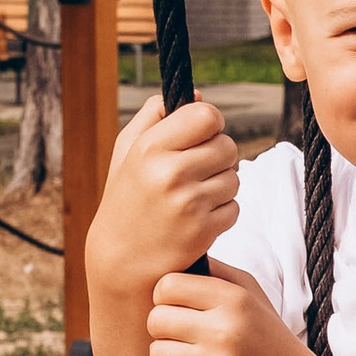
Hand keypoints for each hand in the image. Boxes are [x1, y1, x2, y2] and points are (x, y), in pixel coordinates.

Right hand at [88, 93, 239, 306]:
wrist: (120, 261)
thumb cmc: (126, 200)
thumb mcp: (126, 152)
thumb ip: (155, 116)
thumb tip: (199, 94)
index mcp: (150, 148)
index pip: (207, 115)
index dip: (210, 124)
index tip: (201, 136)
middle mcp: (170, 173)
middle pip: (227, 146)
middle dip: (218, 157)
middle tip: (197, 171)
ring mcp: (188, 203)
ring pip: (234, 178)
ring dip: (221, 186)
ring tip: (193, 197)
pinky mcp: (203, 231)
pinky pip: (235, 208)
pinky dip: (222, 213)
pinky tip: (197, 219)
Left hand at [146, 264, 309, 355]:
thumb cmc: (264, 334)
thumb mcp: (249, 292)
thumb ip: (213, 271)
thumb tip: (174, 257)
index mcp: (234, 299)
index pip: (168, 286)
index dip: (164, 295)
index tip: (176, 304)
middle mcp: (225, 330)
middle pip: (157, 320)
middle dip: (163, 326)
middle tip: (180, 331)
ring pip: (156, 353)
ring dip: (166, 354)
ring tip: (187, 353)